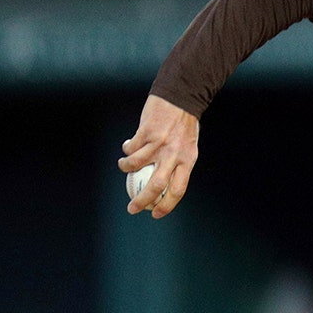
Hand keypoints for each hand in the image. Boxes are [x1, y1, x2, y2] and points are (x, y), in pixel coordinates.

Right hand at [117, 95, 199, 217]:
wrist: (180, 98)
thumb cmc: (183, 124)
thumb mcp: (188, 145)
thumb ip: (178, 162)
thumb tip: (164, 184)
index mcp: (188, 160)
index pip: (178, 190)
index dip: (166, 205)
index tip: (155, 214)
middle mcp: (175, 155)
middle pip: (156, 185)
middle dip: (142, 200)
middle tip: (132, 208)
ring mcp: (160, 144)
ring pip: (136, 165)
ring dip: (126, 168)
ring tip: (125, 166)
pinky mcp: (146, 132)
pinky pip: (131, 148)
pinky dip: (127, 150)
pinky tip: (128, 146)